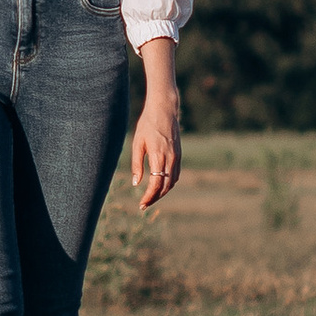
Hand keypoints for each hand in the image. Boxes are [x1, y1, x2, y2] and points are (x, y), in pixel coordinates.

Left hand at [131, 61, 181, 208]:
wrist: (165, 110)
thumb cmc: (147, 125)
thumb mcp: (137, 143)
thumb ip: (137, 164)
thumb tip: (136, 184)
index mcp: (159, 156)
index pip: (156, 184)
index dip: (149, 197)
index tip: (141, 204)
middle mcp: (171, 158)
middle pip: (165, 186)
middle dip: (155, 198)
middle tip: (144, 205)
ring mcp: (177, 157)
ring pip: (172, 182)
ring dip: (162, 192)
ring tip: (150, 198)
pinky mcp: (179, 155)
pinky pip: (176, 174)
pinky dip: (169, 184)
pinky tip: (160, 186)